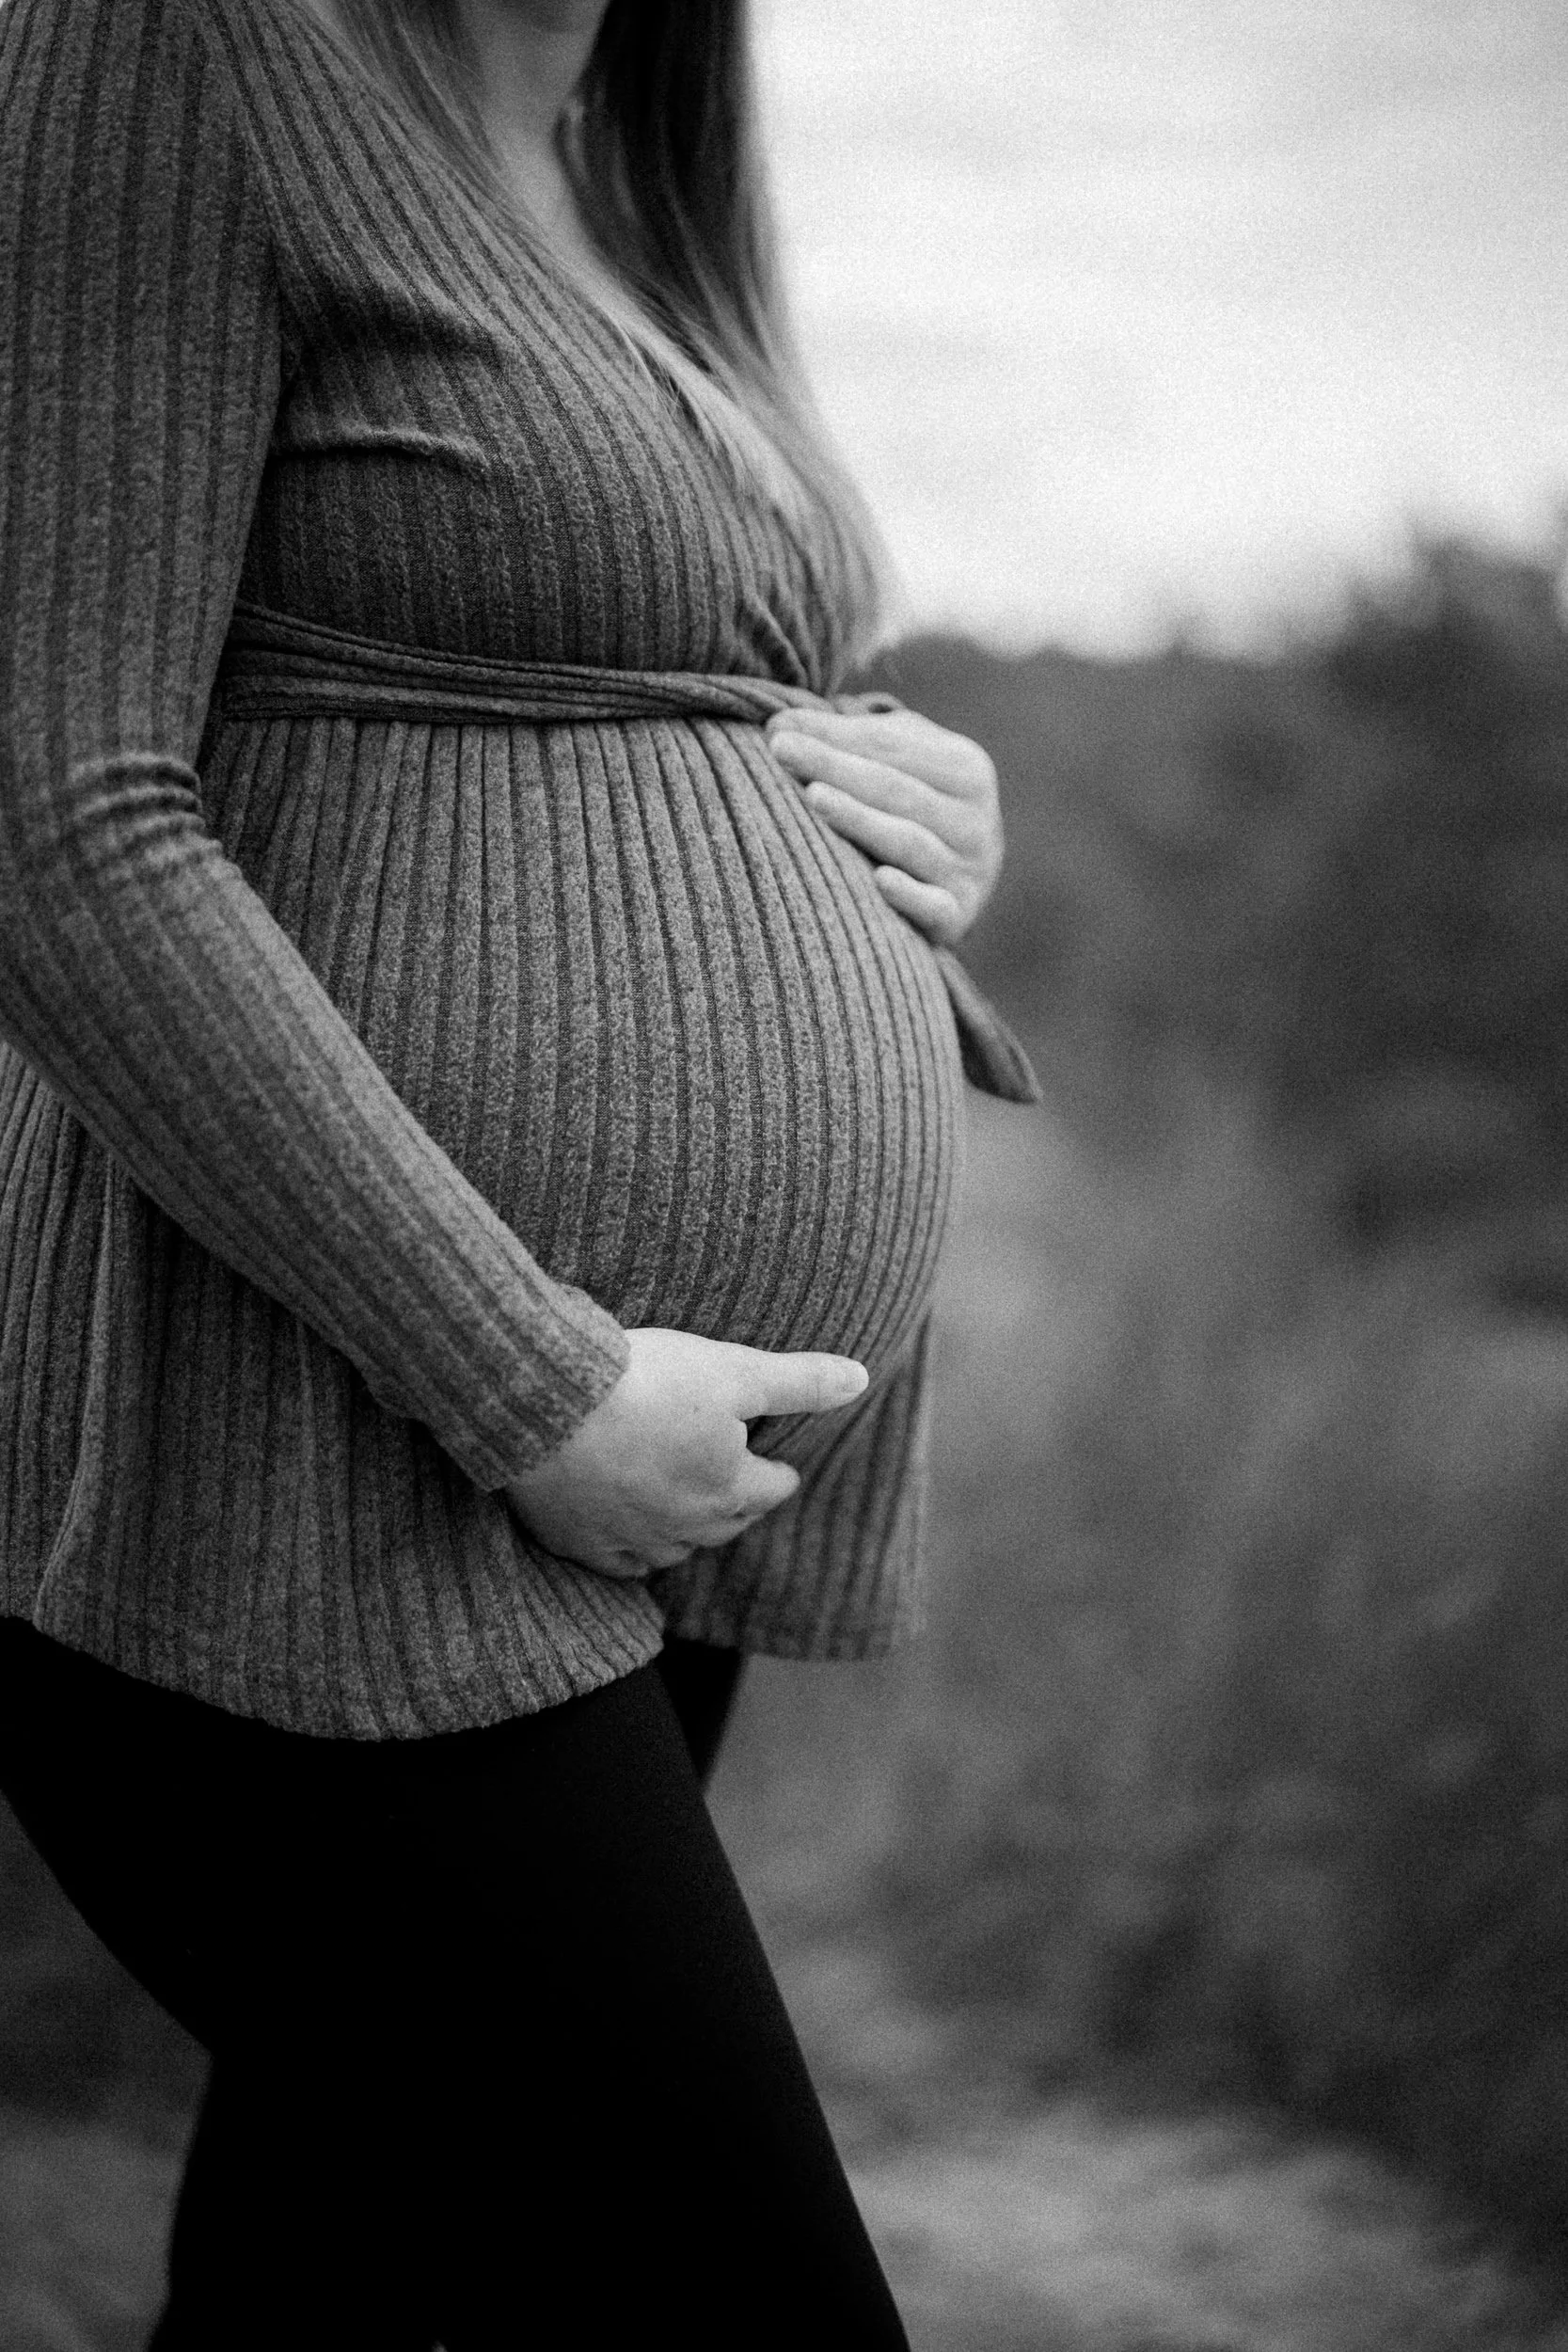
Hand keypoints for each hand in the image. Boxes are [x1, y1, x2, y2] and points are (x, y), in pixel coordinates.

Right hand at [504, 1328, 868, 1577]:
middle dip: (741, 1503)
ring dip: (691, 1531)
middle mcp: (684, 1526)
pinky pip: (620, 1563)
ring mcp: (628, 1539)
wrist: (545, 1401)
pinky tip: (634, 1542)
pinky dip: (634, 1552)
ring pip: (677, 1549)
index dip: (780, 1471)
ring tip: (691, 1509)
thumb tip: (861, 1379)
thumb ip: (799, 1381)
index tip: (780, 1463)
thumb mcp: (734, 1369)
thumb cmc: (644, 1380)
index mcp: (727, 1487)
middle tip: (742, 1484)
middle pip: (728, 1523)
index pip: (773, 1487)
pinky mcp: (577, 1541)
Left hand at [767, 707, 1002, 947]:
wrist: (957, 880)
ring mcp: (970, 871)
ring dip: (862, 820)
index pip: (893, 747)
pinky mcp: (959, 916)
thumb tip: (778, 724)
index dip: (836, 735)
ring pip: (909, 843)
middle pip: (896, 790)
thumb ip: (846, 739)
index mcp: (967, 769)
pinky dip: (909, 895)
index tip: (778, 728)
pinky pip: (934, 906)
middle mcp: (976, 820)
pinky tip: (878, 881)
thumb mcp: (895, 763)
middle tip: (780, 750)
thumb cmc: (910, 809)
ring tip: (814, 798)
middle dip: (835, 767)